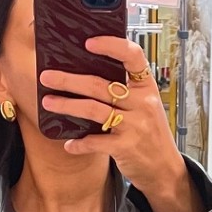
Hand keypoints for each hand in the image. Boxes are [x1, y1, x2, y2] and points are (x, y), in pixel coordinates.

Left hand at [39, 36, 198, 211]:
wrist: (164, 169)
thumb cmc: (150, 135)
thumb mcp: (144, 107)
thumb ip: (124, 92)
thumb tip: (86, 76)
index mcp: (146, 87)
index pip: (133, 56)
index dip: (111, 46)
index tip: (88, 42)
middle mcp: (142, 102)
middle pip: (100, 85)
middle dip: (69, 80)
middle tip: (47, 77)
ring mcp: (135, 125)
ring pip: (93, 109)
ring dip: (67, 105)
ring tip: (48, 102)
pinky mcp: (126, 146)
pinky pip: (95, 141)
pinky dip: (79, 143)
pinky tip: (69, 144)